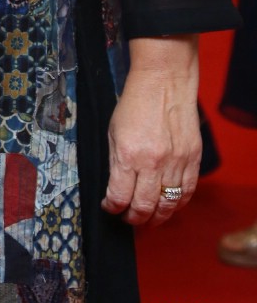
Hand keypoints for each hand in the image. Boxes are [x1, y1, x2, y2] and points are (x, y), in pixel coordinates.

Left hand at [101, 36, 199, 226]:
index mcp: (128, 155)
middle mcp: (152, 163)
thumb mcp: (113, 132)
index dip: (113, 208)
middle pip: (144, 207)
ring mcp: (175, 163)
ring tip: (149, 219)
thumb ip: (116, 162)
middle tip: (129, 219)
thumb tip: (116, 188)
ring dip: (157, 217)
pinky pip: (187, 192)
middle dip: (134, 218)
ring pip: (168, 205)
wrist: (163, 83)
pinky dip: (177, 204)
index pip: (119, 197)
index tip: (110, 208)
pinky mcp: (193, 159)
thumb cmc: (134, 104)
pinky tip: (169, 206)